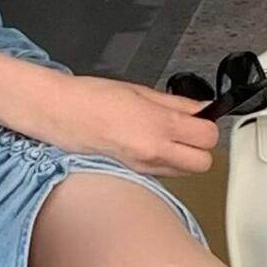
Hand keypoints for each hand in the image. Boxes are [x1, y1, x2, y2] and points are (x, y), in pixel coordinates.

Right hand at [34, 72, 219, 176]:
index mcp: (158, 125)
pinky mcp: (133, 175)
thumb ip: (176, 103)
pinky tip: (150, 145)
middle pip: (203, 163)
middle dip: (201, 147)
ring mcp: (144, 168)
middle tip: (189, 130)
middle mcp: (154, 152)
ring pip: (185, 172)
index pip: (208, 136)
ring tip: (167, 137)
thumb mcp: (140, 91)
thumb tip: (201, 108)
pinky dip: (165, 162)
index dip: (208, 125)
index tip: (201, 117)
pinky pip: (163, 174)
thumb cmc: (91, 97)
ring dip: (184, 157)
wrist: (58, 114)